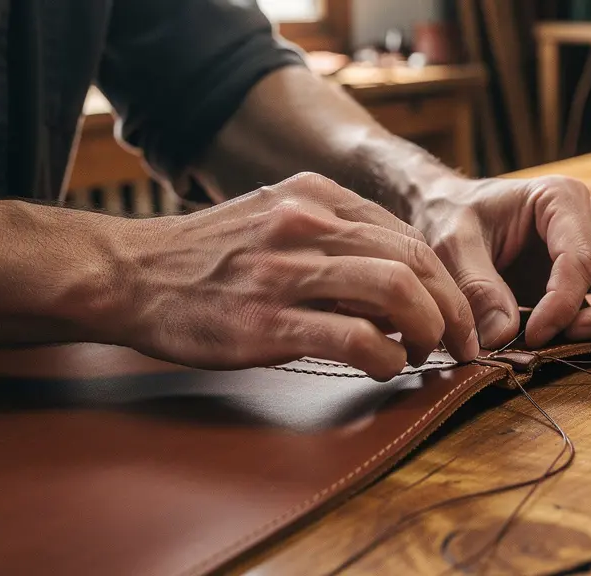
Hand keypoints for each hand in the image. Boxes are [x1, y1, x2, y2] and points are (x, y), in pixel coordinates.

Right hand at [111, 173, 478, 379]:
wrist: (129, 274)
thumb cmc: (209, 257)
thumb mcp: (276, 220)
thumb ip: (335, 238)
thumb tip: (400, 282)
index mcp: (317, 196)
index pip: (410, 235)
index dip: (448, 280)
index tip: (459, 313)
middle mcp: (308, 223)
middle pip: (416, 259)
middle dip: (452, 307)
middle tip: (461, 342)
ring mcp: (288, 269)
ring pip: (396, 289)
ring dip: (428, 328)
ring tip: (425, 353)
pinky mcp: (269, 321)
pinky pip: (356, 336)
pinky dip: (387, 355)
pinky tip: (386, 366)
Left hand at [413, 176, 590, 348]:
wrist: (451, 210)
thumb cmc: (453, 217)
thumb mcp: (451, 245)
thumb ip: (475, 287)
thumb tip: (502, 337)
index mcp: (561, 198)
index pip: (583, 260)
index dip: (562, 306)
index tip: (532, 336)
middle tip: (566, 338)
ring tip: (564, 337)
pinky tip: (563, 334)